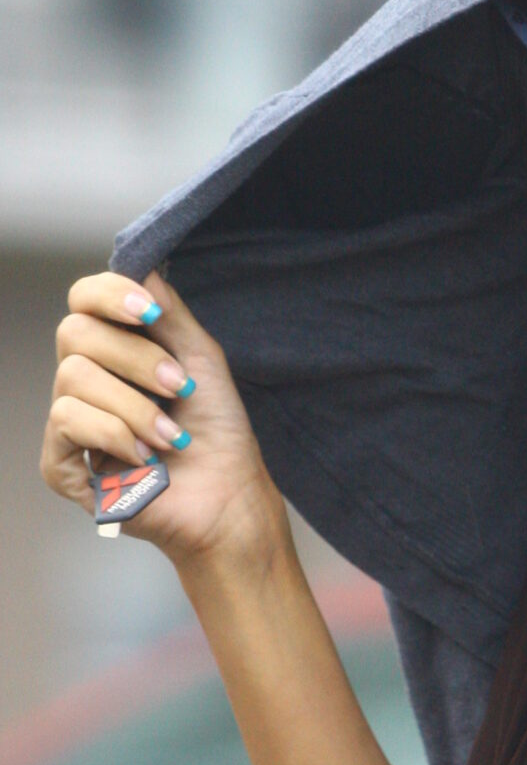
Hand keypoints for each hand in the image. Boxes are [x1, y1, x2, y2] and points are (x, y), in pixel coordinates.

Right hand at [42, 270, 286, 573]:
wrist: (227, 496)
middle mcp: (86, 378)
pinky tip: (143, 455)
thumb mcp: (201, 359)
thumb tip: (144, 268)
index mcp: (115, 349)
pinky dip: (113, 434)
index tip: (150, 313)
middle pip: (74, 333)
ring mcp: (69, 420)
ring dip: (134, 406)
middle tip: (180, 386)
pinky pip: (66, 422)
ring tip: (170, 435)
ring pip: (73, 377)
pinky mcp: (60, 462)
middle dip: (136, 358)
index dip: (109, 295)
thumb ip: (170, 313)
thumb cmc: (216, 431)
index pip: (84, 300)